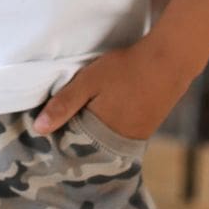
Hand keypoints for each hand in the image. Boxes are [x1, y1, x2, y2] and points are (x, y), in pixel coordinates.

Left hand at [32, 34, 194, 138]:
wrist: (169, 61)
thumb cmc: (125, 69)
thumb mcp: (89, 81)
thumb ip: (64, 104)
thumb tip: (39, 129)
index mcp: (101, 136)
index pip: (73, 147)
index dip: (61, 136)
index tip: (50, 128)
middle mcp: (119, 145)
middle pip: (90, 147)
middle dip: (77, 135)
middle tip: (66, 117)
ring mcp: (135, 138)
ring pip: (105, 140)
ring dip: (94, 130)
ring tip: (86, 112)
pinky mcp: (146, 130)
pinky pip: (120, 134)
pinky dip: (110, 126)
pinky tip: (107, 110)